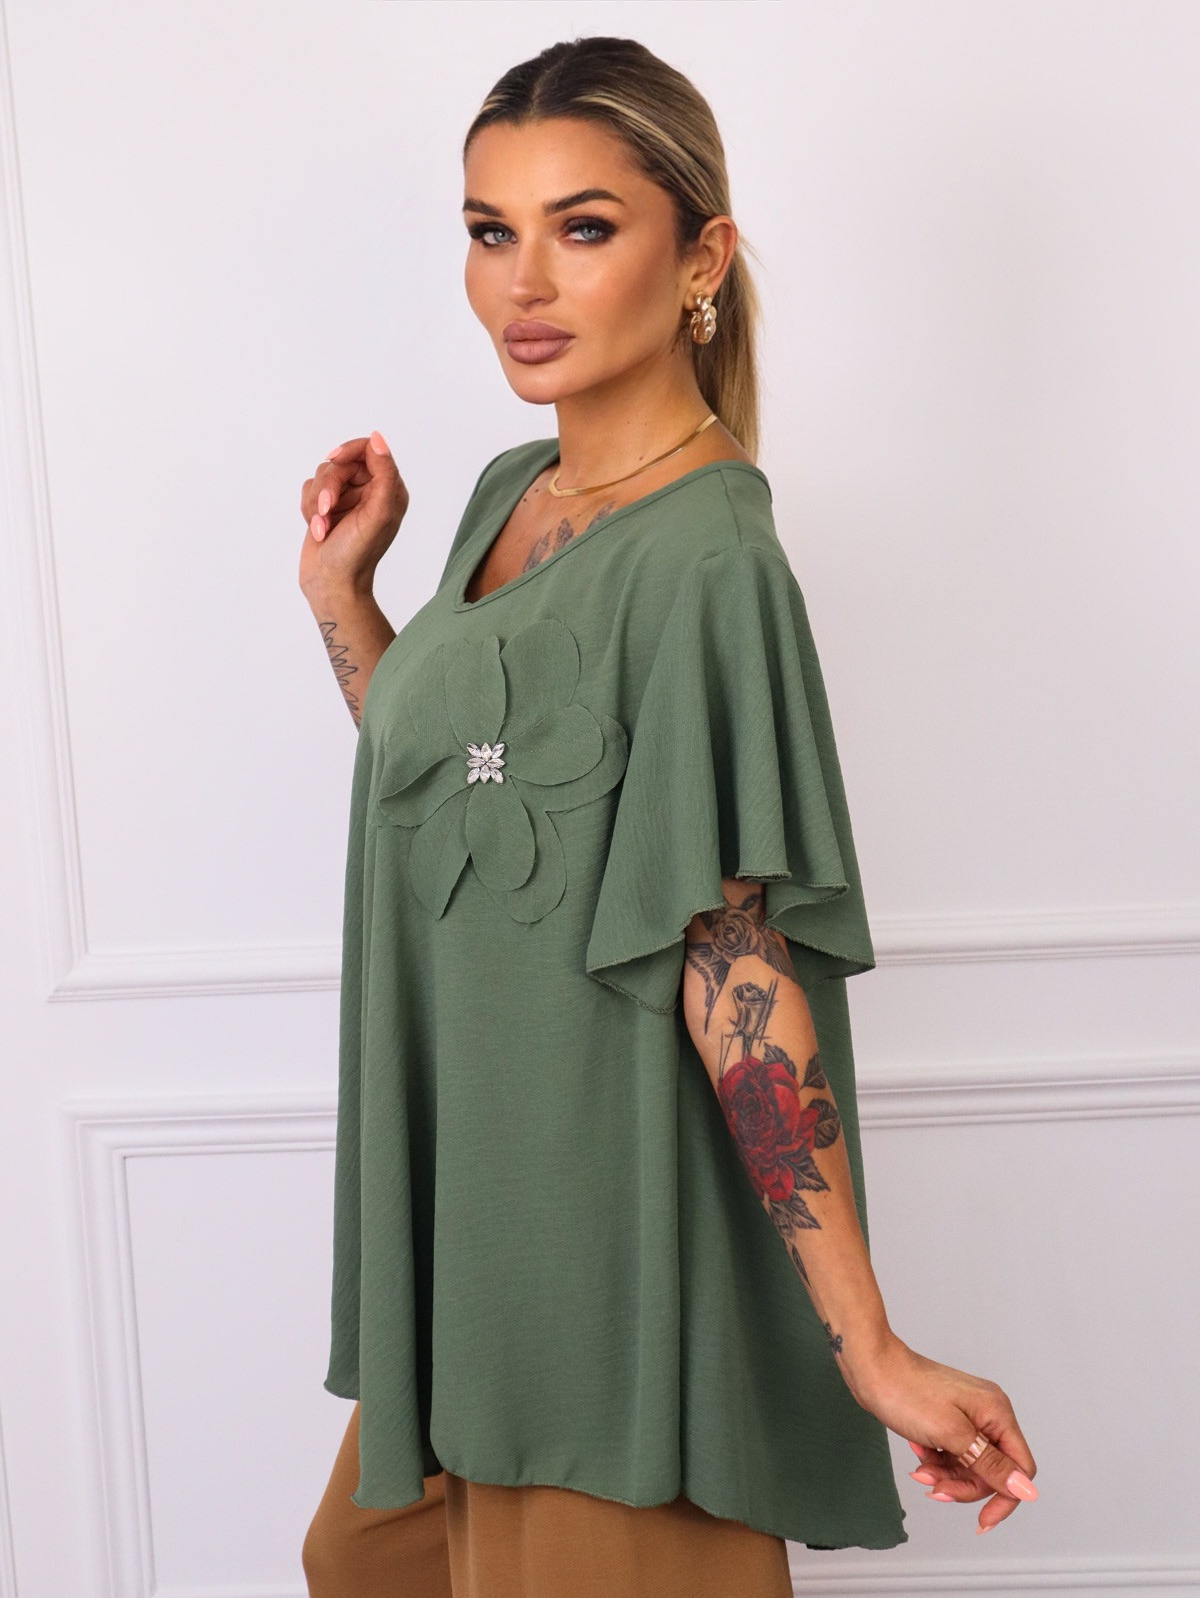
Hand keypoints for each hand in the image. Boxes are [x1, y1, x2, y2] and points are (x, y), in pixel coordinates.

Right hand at [299, 430, 408, 597]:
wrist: (331, 583)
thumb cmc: (357, 554)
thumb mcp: (378, 513)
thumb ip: (384, 474)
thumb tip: (378, 439)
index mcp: (389, 489)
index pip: (368, 450)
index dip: (349, 451)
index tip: (335, 460)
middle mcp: (369, 491)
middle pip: (340, 462)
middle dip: (329, 486)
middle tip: (327, 511)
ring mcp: (347, 498)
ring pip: (321, 475)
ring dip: (316, 502)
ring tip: (323, 527)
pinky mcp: (326, 506)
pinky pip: (309, 489)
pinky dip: (309, 509)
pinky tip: (318, 530)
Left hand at [847, 1333, 1037, 1534]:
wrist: (870, 1367)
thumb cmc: (906, 1391)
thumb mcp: (951, 1434)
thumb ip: (990, 1464)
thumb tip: (1027, 1490)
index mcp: (996, 1412)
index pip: (1020, 1468)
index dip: (1005, 1497)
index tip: (983, 1521)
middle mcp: (987, 1413)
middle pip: (992, 1470)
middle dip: (964, 1486)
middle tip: (935, 1489)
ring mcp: (967, 1416)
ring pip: (969, 1465)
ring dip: (946, 1476)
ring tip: (920, 1471)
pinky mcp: (947, 1420)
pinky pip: (952, 1453)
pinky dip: (935, 1461)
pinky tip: (918, 1454)